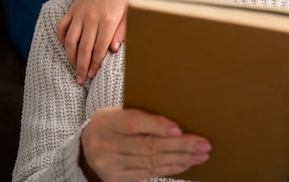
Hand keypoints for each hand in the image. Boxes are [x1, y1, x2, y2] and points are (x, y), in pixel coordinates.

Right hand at [57, 0, 130, 83]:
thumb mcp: (129, 13)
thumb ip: (122, 32)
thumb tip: (113, 49)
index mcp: (108, 20)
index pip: (99, 48)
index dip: (95, 64)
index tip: (93, 75)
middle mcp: (92, 18)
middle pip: (83, 48)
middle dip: (81, 66)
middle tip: (81, 79)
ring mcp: (79, 14)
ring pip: (70, 40)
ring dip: (70, 57)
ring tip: (74, 68)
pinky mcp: (71, 10)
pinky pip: (61, 27)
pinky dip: (61, 39)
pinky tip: (66, 49)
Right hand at [81, 107, 210, 181]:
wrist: (86, 147)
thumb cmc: (112, 123)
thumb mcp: (119, 112)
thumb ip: (143, 116)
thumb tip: (178, 122)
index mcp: (107, 121)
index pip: (134, 123)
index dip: (157, 126)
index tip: (179, 130)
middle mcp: (106, 145)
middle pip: (147, 146)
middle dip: (179, 146)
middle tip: (202, 143)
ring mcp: (110, 165)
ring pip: (151, 162)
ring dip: (180, 158)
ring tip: (200, 154)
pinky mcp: (117, 179)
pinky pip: (148, 174)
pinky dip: (170, 168)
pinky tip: (186, 163)